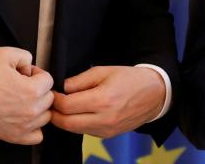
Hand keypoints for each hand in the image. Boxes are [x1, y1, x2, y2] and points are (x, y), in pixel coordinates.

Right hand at [0, 47, 53, 144]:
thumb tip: (30, 65)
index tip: (26, 75)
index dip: (36, 74)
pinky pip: (38, 136)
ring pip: (45, 116)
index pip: (48, 80)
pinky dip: (34, 128)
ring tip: (22, 101)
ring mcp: (25, 125)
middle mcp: (32, 110)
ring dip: (37, 108)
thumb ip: (25, 56)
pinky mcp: (16, 136)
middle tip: (21, 86)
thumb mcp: (4, 54)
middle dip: (38, 89)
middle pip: (49, 98)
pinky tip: (24, 118)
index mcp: (32, 90)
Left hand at [50, 65, 165, 137]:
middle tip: (51, 103)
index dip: (55, 99)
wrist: (154, 94)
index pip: (67, 106)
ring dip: (64, 120)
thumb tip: (61, 88)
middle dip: (54, 113)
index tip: (52, 92)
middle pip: (66, 123)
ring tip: (62, 107)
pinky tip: (77, 112)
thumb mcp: (103, 71)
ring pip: (74, 130)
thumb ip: (79, 80)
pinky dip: (76, 123)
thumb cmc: (129, 79)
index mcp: (103, 100)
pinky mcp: (108, 135)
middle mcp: (104, 119)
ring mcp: (106, 130)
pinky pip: (85, 131)